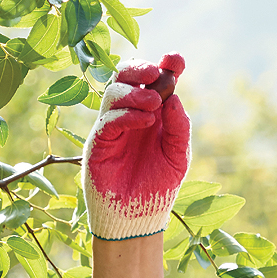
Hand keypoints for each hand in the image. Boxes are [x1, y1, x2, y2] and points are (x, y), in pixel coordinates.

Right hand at [82, 52, 189, 240]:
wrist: (140, 217)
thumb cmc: (160, 186)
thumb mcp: (178, 154)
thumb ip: (179, 126)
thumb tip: (175, 96)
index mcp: (151, 113)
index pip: (152, 81)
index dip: (164, 66)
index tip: (176, 60)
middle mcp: (129, 115)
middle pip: (125, 77)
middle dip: (140, 69)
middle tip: (156, 72)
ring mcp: (111, 128)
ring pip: (113, 93)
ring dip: (134, 93)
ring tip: (154, 103)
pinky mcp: (98, 144)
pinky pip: (107, 120)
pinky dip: (127, 115)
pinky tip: (145, 121)